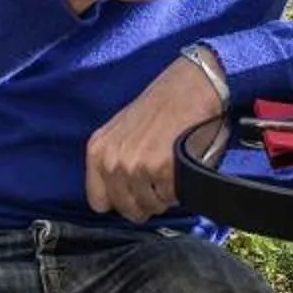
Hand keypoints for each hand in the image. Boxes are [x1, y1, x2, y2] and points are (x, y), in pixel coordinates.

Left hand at [84, 59, 225, 220]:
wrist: (194, 84)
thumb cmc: (163, 104)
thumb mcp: (123, 130)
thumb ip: (115, 160)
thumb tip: (123, 193)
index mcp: (98, 150)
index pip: (99, 202)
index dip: (120, 200)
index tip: (133, 193)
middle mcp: (113, 160)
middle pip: (127, 209)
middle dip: (145, 201)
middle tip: (159, 182)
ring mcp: (137, 166)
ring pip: (150, 207)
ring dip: (164, 196)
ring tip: (171, 171)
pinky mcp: (163, 170)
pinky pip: (171, 198)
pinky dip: (179, 189)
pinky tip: (182, 167)